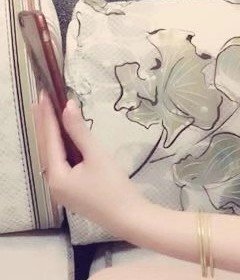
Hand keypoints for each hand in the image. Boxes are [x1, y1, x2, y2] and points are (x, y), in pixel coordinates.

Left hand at [32, 90, 150, 238]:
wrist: (127, 216)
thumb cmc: (113, 186)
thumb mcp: (97, 155)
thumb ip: (80, 131)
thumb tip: (67, 106)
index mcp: (55, 175)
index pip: (49, 138)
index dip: (47, 115)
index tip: (44, 94)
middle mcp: (52, 182)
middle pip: (45, 147)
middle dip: (44, 122)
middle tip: (41, 98)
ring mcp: (61, 187)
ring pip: (51, 154)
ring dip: (50, 133)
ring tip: (47, 112)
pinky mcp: (71, 189)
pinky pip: (59, 161)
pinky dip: (59, 145)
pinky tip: (62, 137)